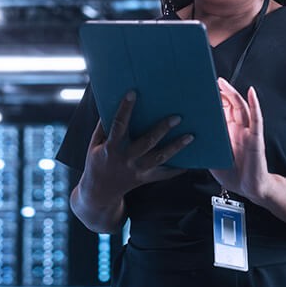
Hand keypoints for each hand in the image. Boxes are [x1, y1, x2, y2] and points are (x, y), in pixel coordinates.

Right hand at [78, 91, 192, 205]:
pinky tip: (191, 161)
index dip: (125, 109)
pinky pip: (164, 174)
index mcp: (111, 148)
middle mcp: (126, 159)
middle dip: (162, 129)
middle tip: (177, 117)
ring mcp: (137, 170)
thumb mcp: (94, 144)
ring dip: (176, 147)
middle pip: (147, 142)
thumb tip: (110, 102)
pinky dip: (178, 168)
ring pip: (160, 158)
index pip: (118, 125)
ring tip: (191, 136)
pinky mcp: (145, 179)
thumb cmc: (96, 162)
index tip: (133, 93)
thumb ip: (103, 126)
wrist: (99, 193)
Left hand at [209, 78, 271, 202]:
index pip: (220, 110)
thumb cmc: (231, 173)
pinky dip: (255, 104)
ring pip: (240, 107)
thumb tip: (183, 135)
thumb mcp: (211, 157)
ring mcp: (247, 131)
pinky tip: (251, 93)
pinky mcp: (255, 137)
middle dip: (220, 93)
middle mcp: (237, 129)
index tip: (201, 90)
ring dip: (232, 93)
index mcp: (227, 132)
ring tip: (223, 83)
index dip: (212, 100)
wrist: (248, 188)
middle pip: (229, 105)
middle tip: (209, 82)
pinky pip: (256, 118)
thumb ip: (203, 145)